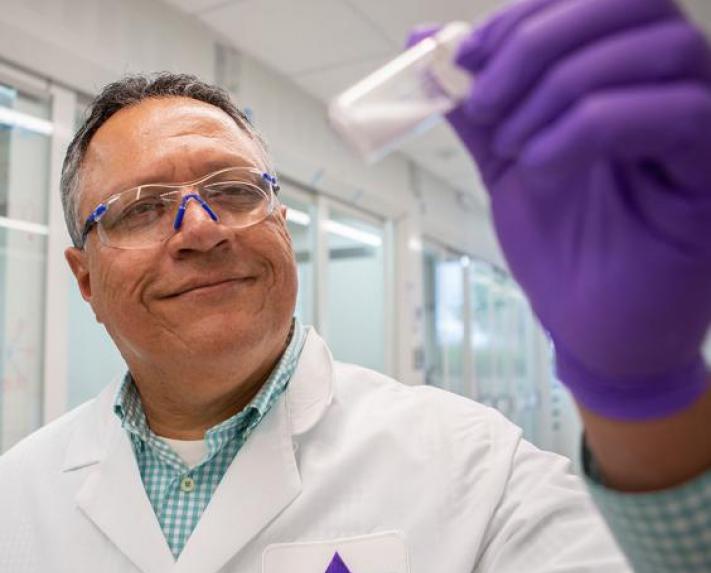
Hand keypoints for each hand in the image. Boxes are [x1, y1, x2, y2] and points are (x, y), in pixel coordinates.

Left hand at [414, 0, 710, 419]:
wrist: (590, 326)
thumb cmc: (560, 245)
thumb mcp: (505, 158)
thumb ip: (475, 101)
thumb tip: (421, 40)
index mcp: (624, 76)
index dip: (525, 15)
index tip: (466, 58)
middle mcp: (672, 88)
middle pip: (632, 3)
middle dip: (539, 42)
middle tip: (484, 103)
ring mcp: (702, 129)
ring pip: (659, 49)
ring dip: (561, 89)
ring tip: (512, 146)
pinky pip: (674, 114)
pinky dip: (588, 129)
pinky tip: (541, 167)